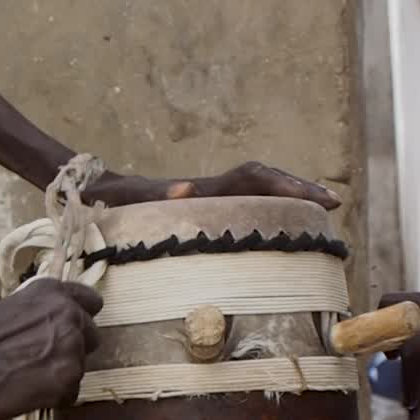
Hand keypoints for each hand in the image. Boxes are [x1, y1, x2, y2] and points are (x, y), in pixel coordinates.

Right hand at [0, 279, 101, 419]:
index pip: (89, 300)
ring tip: (30, 380)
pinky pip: (70, 393)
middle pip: (91, 336)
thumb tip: (35, 325)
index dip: (81, 315)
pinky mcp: (67, 383)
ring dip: (61, 373)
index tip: (71, 326)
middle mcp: (69, 317)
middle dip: (73, 346)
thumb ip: (31, 312)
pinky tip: (29, 395)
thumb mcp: (4, 307)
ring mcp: (72, 350)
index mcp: (52, 293)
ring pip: (80, 367)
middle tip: (46, 358)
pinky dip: (54, 397)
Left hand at [82, 161, 341, 208]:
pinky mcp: (200, 215)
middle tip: (332, 205)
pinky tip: (279, 239)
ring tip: (317, 223)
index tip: (320, 199)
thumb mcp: (126, 202)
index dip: (288, 186)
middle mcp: (209, 192)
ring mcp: (206, 202)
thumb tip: (185, 192)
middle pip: (263, 183)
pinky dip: (265, 220)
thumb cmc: (106, 202)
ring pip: (255, 197)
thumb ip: (152, 198)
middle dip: (298, 191)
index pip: (254, 180)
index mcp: (200, 190)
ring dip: (286, 204)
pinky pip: (241, 213)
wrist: (87, 193)